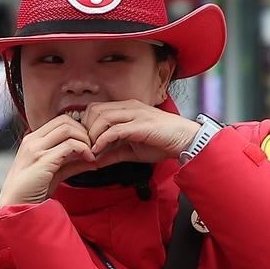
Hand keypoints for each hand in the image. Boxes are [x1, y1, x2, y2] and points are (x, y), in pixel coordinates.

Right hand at [0, 115, 102, 206]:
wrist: (15, 207)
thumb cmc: (32, 193)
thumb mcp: (54, 174)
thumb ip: (71, 163)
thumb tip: (93, 160)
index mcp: (32, 141)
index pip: (59, 121)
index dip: (78, 128)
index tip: (88, 142)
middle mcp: (32, 141)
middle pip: (64, 120)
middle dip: (84, 131)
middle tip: (93, 147)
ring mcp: (36, 149)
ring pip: (68, 129)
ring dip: (85, 139)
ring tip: (91, 155)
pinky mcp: (43, 160)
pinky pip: (70, 145)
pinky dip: (84, 150)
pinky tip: (89, 161)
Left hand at [81, 100, 199, 162]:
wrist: (185, 141)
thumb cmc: (161, 143)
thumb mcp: (130, 150)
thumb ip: (112, 154)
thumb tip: (94, 161)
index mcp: (125, 109)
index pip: (95, 109)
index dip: (85, 125)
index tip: (84, 142)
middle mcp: (128, 107)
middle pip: (94, 110)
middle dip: (85, 129)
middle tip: (85, 146)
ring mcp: (135, 114)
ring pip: (102, 117)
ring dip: (92, 135)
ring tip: (91, 150)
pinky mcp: (141, 124)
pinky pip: (114, 130)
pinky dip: (102, 141)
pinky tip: (99, 151)